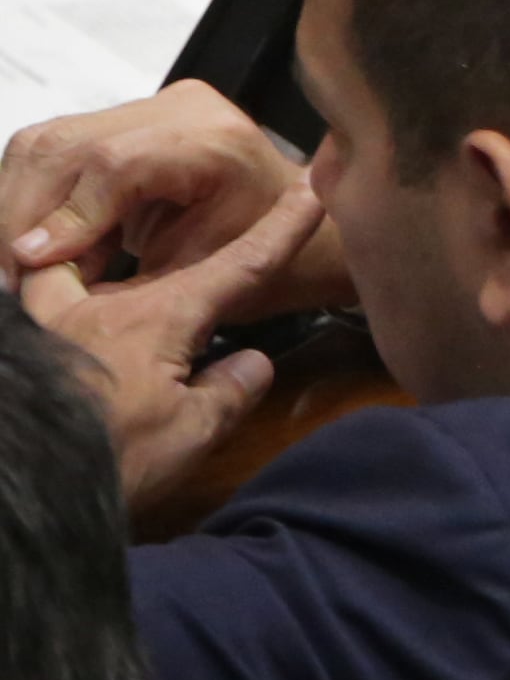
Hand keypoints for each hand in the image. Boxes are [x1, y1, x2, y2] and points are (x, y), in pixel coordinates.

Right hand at [2, 81, 335, 298]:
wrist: (284, 227)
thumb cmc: (258, 257)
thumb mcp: (202, 275)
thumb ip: (124, 268)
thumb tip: (34, 259)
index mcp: (215, 142)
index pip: (115, 163)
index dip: (67, 214)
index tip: (33, 261)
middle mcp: (179, 109)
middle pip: (66, 145)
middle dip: (23, 213)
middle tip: (8, 273)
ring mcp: (146, 108)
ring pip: (43, 143)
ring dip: (14, 205)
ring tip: (13, 264)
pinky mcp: (119, 119)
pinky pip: (47, 149)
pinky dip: (23, 196)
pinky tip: (25, 241)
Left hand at [20, 186, 328, 527]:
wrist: (26, 489)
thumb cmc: (112, 459)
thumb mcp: (190, 435)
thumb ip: (227, 392)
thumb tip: (252, 363)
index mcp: (153, 319)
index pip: (234, 268)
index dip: (279, 231)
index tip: (310, 190)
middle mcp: (95, 309)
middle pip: (113, 250)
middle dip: (126, 237)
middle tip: (136, 245)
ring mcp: (43, 330)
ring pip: (48, 275)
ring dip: (66, 271)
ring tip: (82, 294)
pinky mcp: (18, 357)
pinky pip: (25, 317)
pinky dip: (37, 318)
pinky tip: (54, 350)